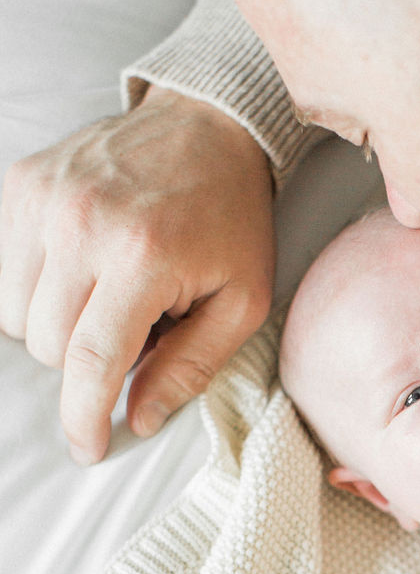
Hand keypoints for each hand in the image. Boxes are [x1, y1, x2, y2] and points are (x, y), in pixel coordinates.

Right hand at [0, 87, 274, 462]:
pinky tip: (83, 266)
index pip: (90, 361)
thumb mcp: (242, 303)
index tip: (88, 448)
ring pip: (16, 314)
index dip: (83, 416)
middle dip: (87, 359)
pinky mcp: (21, 183)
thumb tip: (138, 420)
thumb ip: (190, 367)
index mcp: (142, 256)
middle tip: (136, 326)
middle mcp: (81, 223)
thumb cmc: (231, 220)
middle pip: (48, 345)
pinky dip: (38, 285)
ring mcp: (44, 198)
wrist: (206, 125)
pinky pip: (4, 269)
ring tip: (109, 294)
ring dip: (58, 324)